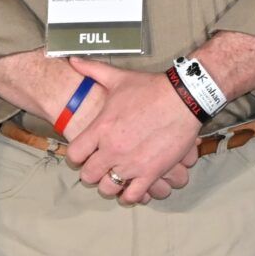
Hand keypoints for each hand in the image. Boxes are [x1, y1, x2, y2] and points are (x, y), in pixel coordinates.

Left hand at [62, 57, 203, 204]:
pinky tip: (131, 187)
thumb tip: (71, 59)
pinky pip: (133, 196)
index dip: (76, 156)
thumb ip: (91, 70)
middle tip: (99, 166)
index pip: (74, 154)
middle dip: (91, 172)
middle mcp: (112, 149)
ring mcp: (132, 163)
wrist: (183, 98)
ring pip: (108, 188)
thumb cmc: (150, 88)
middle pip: (88, 175)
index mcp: (101, 128)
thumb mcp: (117, 78)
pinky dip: (130, 195)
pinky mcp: (152, 173)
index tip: (84, 153)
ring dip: (109, 185)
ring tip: (114, 177)